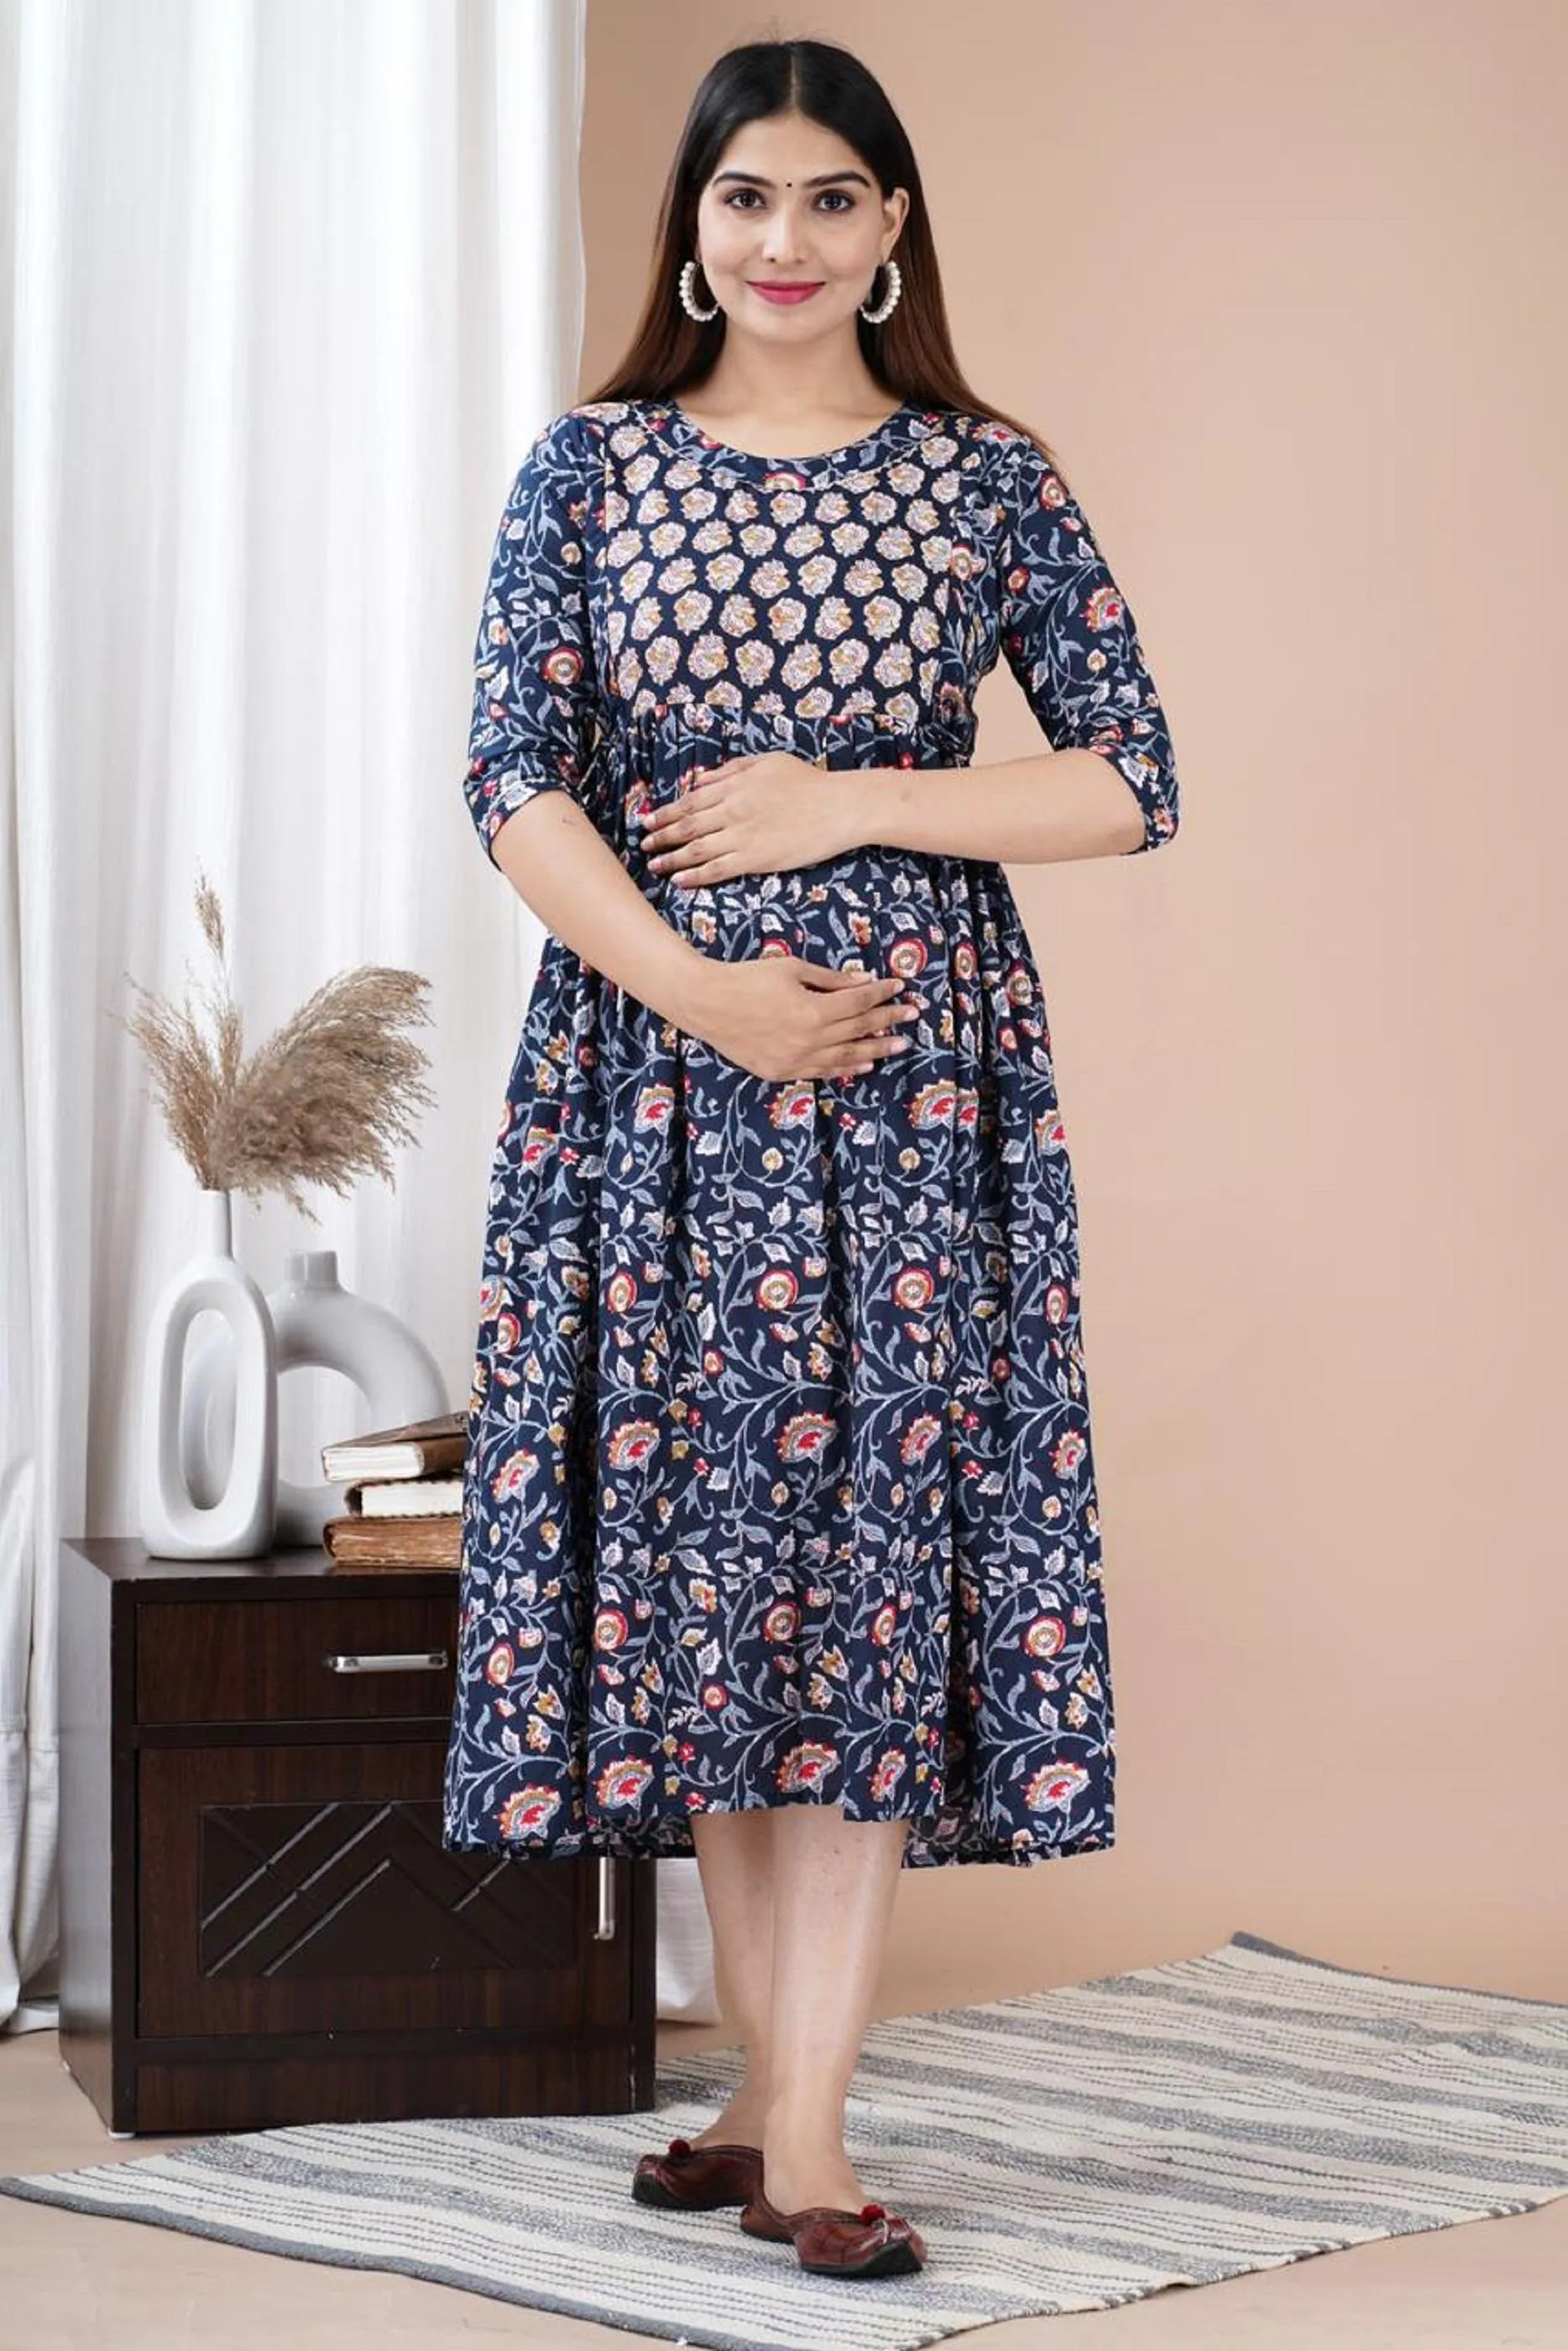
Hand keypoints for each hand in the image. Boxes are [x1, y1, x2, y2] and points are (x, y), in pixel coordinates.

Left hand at [638, 750, 859, 885]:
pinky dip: (695, 876)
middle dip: (661, 837)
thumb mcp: (767, 762)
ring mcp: (742, 836)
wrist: (838, 807)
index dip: (666, 813)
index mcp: (734, 786)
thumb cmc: (808, 782)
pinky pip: (718, 869)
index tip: (649, 820)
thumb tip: (702, 779)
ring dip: (671, 858)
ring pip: (696, 849)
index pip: (690, 801)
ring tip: (654, 865)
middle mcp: (732, 811)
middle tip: (644, 846)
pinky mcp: (756, 859)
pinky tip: (679, 881)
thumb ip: (731, 770)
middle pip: (687, 826)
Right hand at [682, 951, 920, 1083]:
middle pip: (859, 1029)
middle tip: (912, 1017)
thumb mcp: (792, 968)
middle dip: (888, 1021)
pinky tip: (864, 1065)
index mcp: (814, 1010)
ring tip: (899, 1045)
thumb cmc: (747, 978)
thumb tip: (863, 981)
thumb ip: (831, 979)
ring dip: (876, 1050)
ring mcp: (796, 1060)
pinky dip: (846, 1069)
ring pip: (846, 1057)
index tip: (899, 988)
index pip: (859, 1001)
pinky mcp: (781, 1072)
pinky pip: (822, 1072)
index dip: (882, 994)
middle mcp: (810, 1039)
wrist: (706, 1004)